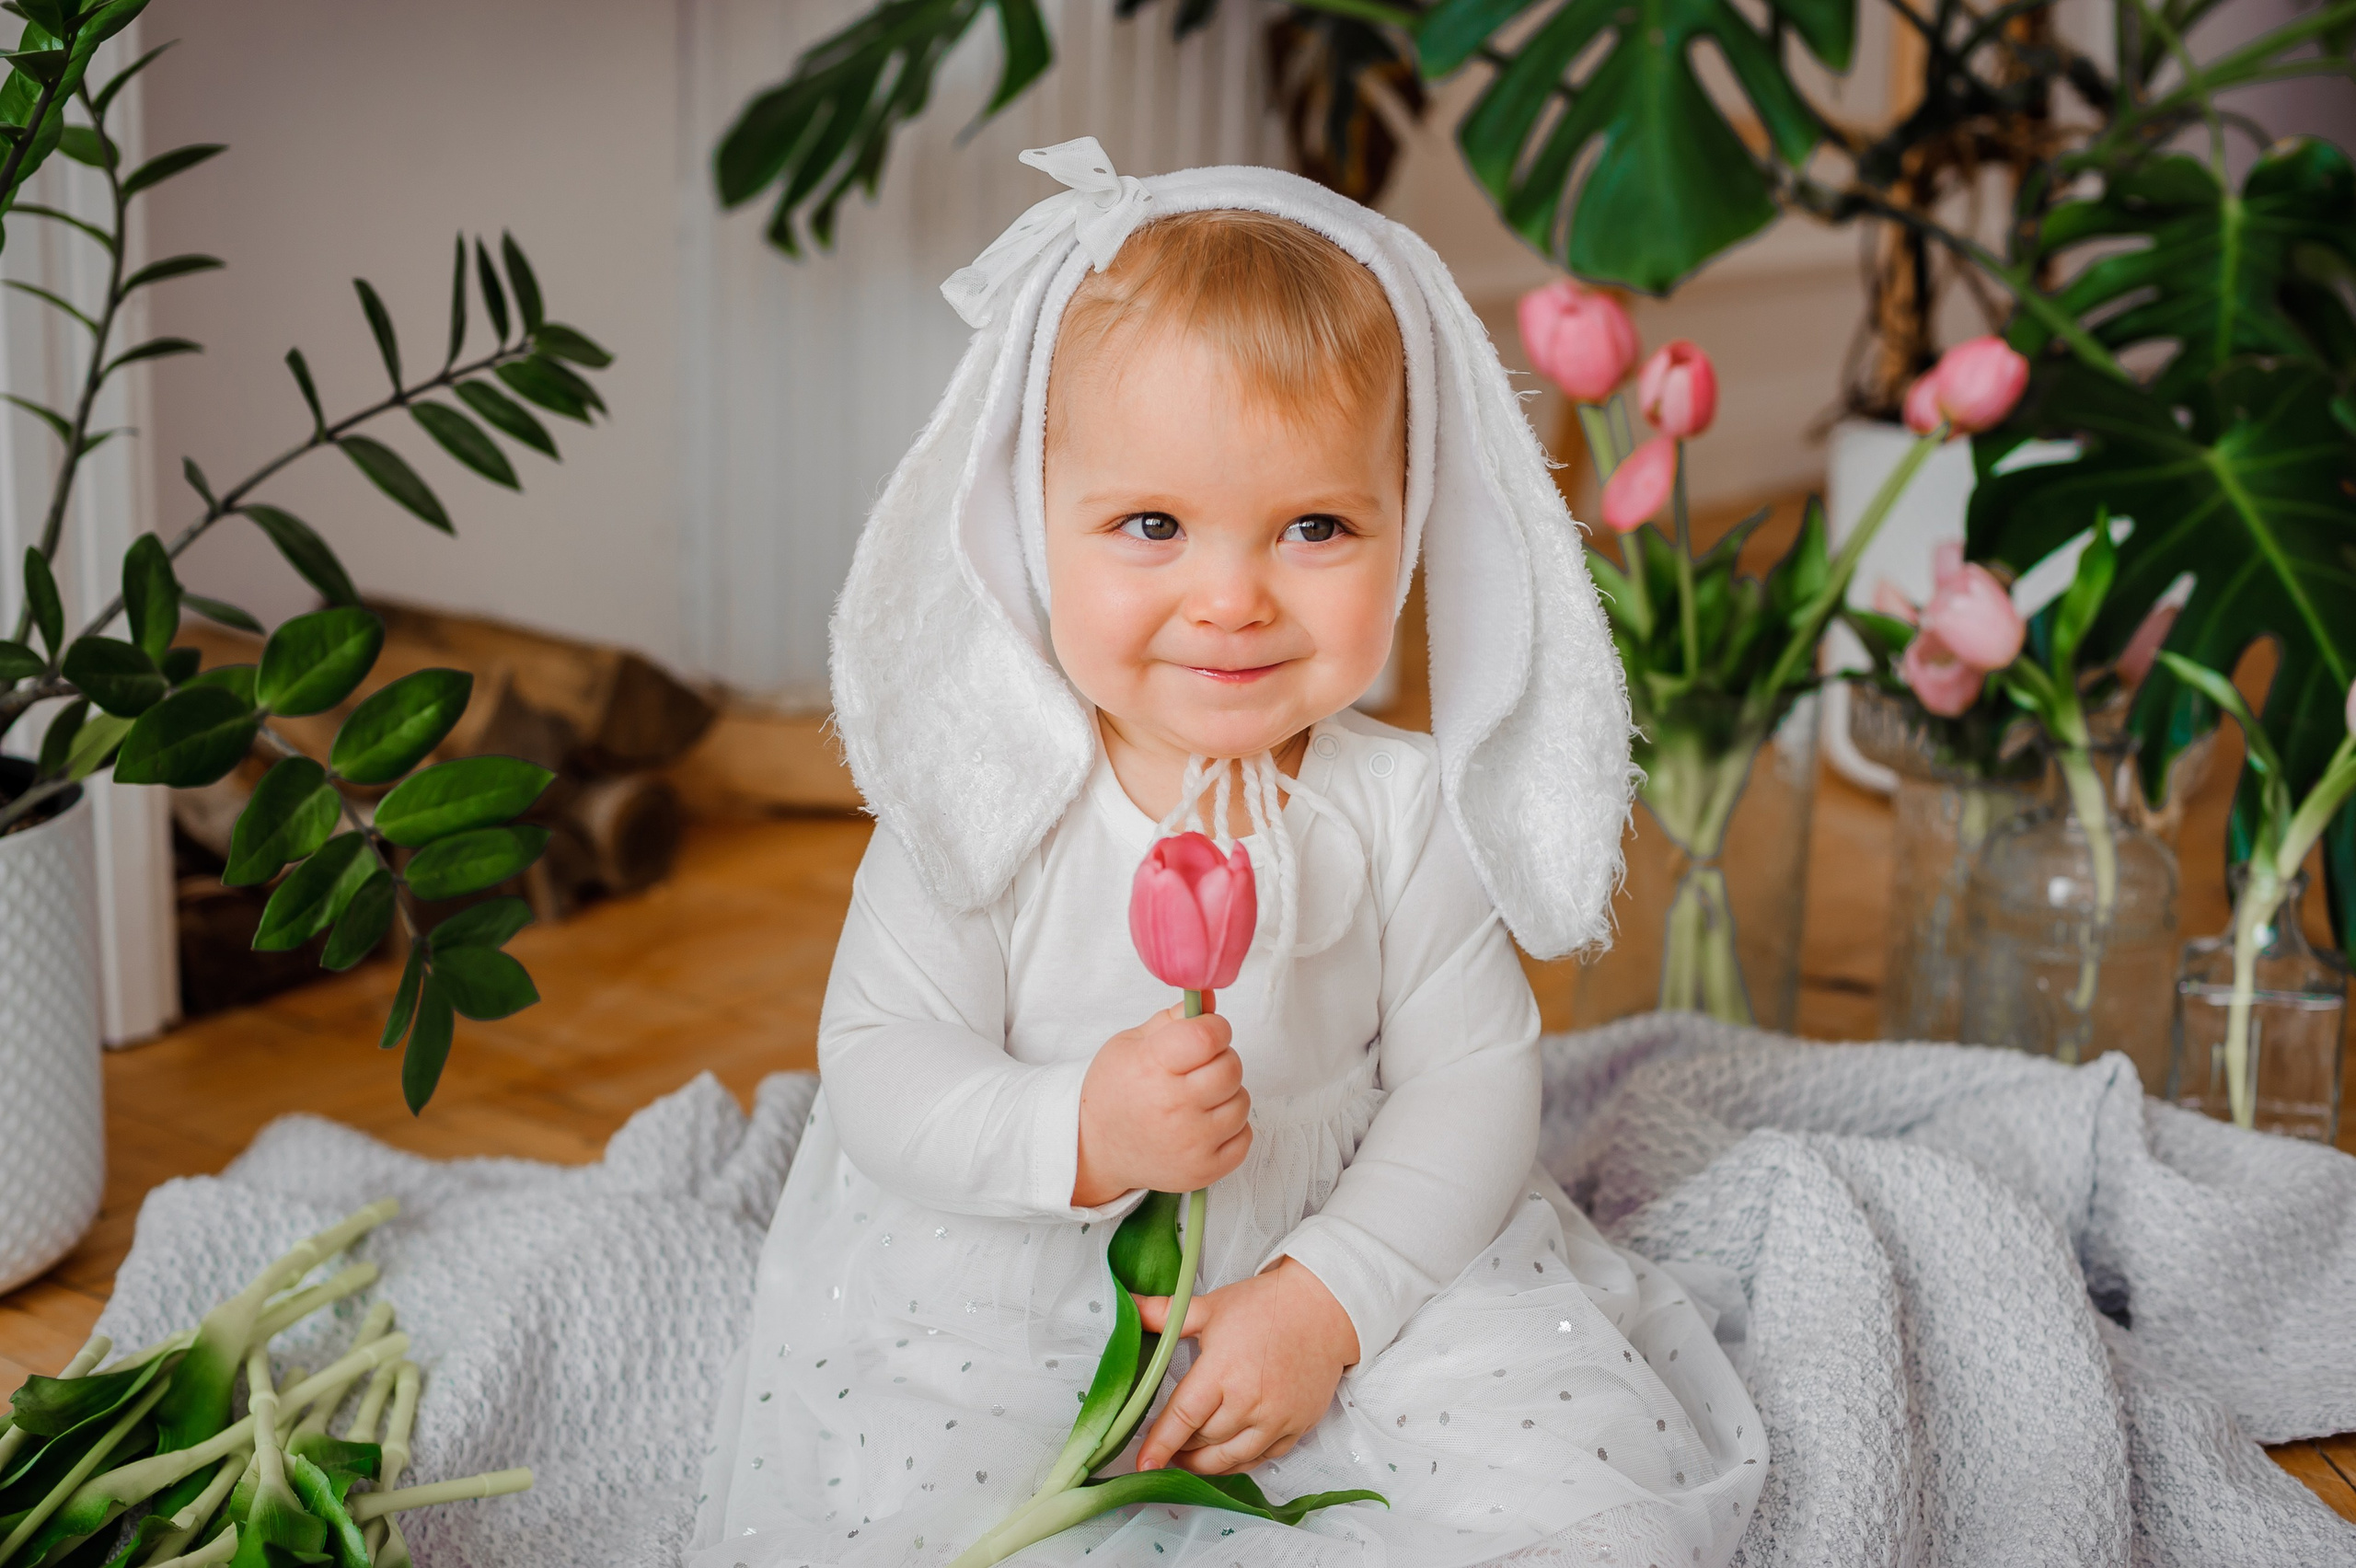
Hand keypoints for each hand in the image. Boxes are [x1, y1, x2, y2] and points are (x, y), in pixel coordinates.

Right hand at [1072, 1004, 1251, 1206]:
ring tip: (1197, 1098)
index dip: (1214, 1028)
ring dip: (1226, 1095)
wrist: (1095, 1148)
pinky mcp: (1204, 1170)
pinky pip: (1244, 1137)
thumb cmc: (1113, 1092)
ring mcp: (1191, 1143)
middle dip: (1221, 1060)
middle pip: (1231, 1068)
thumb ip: (1173, 1019)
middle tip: (1198, 1068)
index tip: (1206, 1032)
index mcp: (1152, 1067)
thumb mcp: (1131, 1043)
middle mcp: (1173, 1107)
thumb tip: (1208, 998)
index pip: (1208, 1036)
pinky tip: (1204, 1124)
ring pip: (1241, 1102)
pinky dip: (1231, 1128)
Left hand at [1132, 1258, 1359, 1474]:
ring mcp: (1275, 1419)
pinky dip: (1236, 1463)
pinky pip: (1259, 1460)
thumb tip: (1130, 1308)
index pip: (1182, 1417)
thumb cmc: (1265, 1306)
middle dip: (1180, 1446)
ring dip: (1204, 1462)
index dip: (1159, 1444)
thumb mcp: (1211, 1307)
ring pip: (1229, 1458)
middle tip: (1166, 1444)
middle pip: (1202, 1441)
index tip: (1143, 1463)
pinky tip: (1223, 1455)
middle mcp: (1249, 1402)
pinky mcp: (1295, 1428)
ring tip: (1188, 1456)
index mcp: (1223, 1371)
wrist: (1323, 1310)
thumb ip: (1166, 1314)